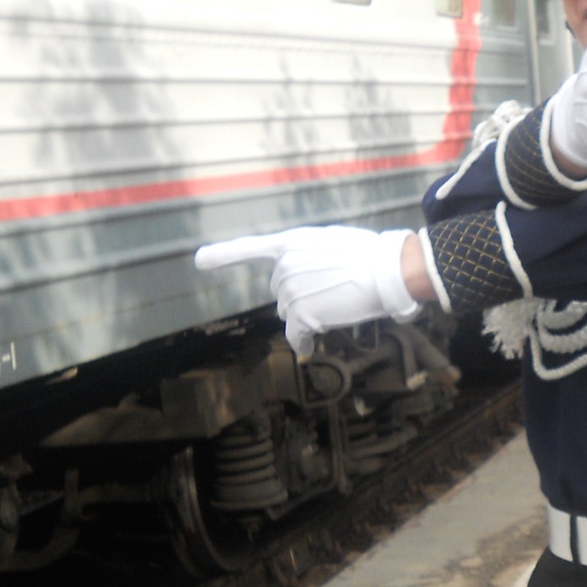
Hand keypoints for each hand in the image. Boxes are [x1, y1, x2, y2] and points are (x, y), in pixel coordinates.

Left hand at [196, 226, 421, 357]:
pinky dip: (305, 341)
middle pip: (282, 293)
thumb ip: (312, 257)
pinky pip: (297, 336)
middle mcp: (283, 266)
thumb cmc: (372, 256)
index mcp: (291, 243)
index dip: (224, 255)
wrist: (386, 271)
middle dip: (302, 295)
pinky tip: (313, 343)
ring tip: (339, 303)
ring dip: (310, 314)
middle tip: (334, 289)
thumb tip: (311, 282)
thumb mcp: (334, 243)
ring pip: (291, 314)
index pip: (251, 248)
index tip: (200, 260)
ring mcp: (289, 291)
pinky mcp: (301, 315)